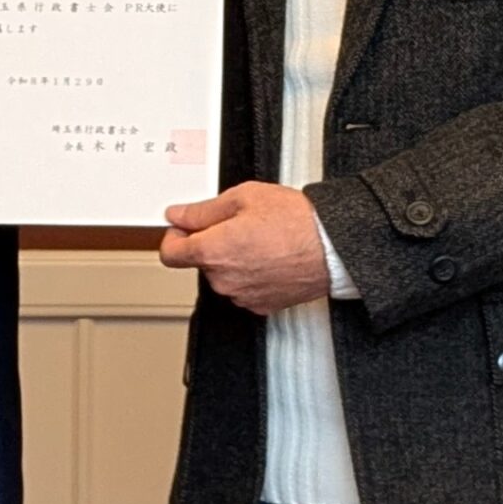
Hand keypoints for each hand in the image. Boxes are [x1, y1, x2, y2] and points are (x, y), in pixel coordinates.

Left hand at [158, 180, 330, 315]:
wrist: (332, 247)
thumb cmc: (295, 222)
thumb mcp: (243, 198)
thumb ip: (203, 210)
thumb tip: (179, 215)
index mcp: (213, 251)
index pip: (170, 254)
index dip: (174, 237)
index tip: (184, 228)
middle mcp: (224, 279)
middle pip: (200, 261)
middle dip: (210, 242)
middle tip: (235, 223)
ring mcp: (242, 296)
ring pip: (222, 275)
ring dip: (231, 259)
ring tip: (258, 238)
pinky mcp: (261, 305)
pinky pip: (243, 287)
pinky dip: (249, 274)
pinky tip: (268, 256)